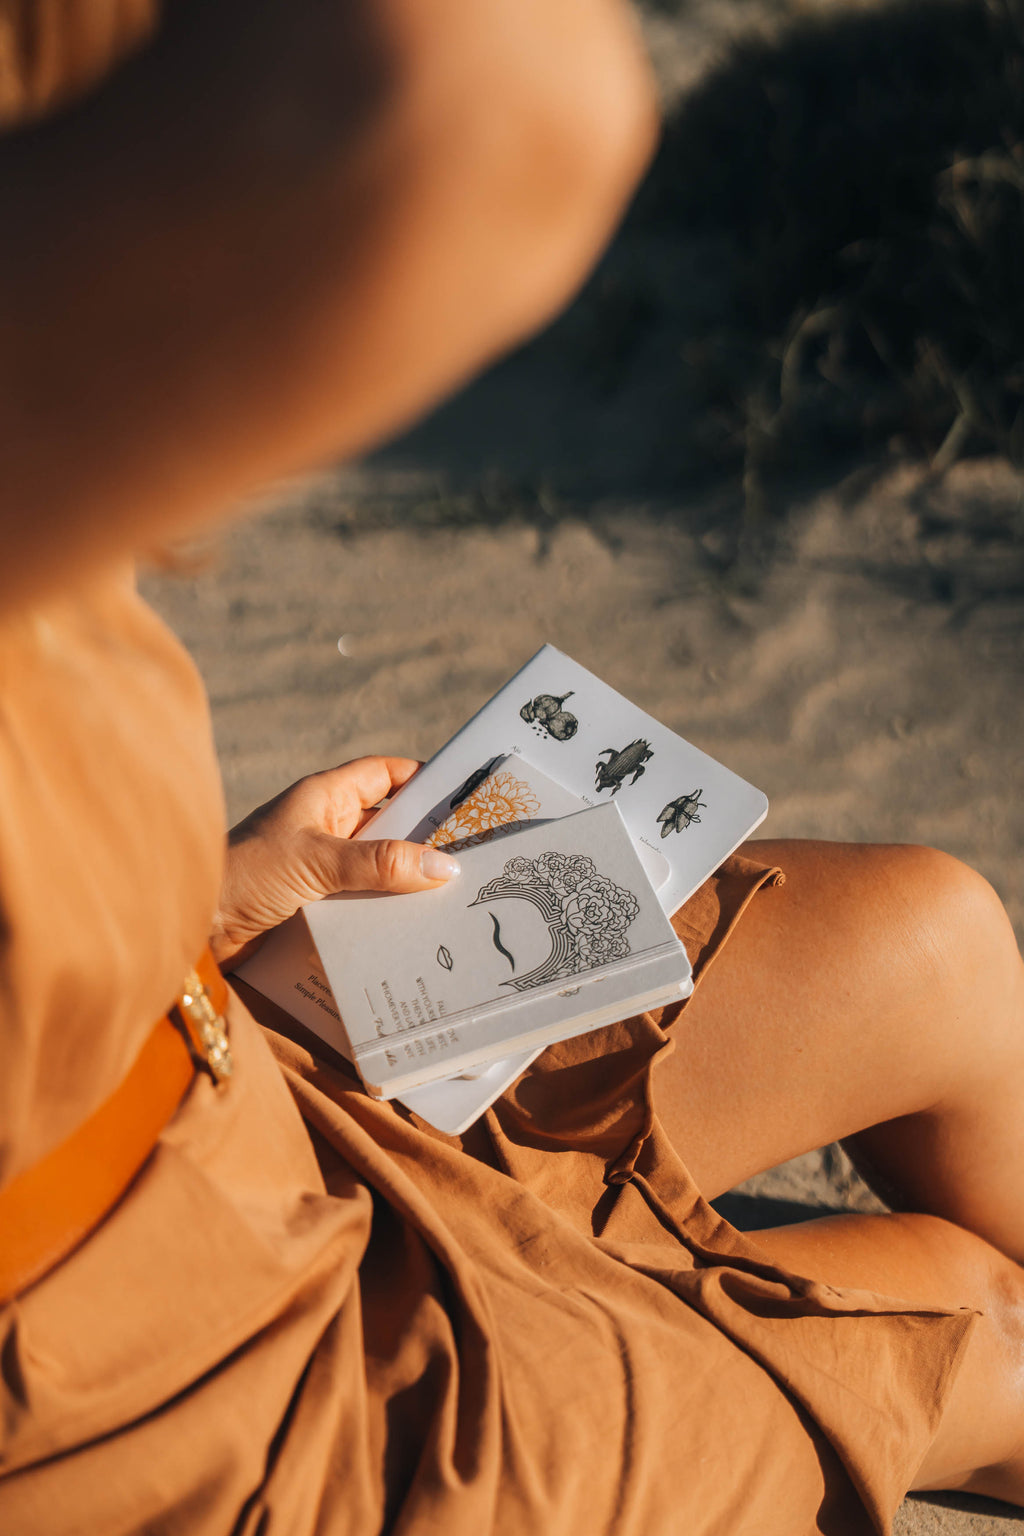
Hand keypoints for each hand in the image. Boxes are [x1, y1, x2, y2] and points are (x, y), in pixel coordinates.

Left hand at [210, 756, 459, 968]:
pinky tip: (413, 933)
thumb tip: (443, 866)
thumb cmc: (242, 875)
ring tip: (455, 902)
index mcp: (323, 797)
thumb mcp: (316, 861)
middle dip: (426, 841)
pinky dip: (385, 916)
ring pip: (379, 871)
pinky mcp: (315, 908)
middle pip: (389, 826)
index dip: (422, 780)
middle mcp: (324, 828)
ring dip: (407, 887)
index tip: (464, 796)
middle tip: (475, 857)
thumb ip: (379, 863)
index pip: (384, 774)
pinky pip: (362, 906)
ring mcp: (320, 870)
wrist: (189, 930)